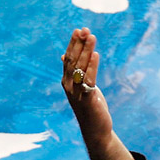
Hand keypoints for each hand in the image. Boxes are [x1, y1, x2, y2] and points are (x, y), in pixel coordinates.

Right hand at [61, 28, 111, 145]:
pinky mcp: (87, 99)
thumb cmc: (89, 106)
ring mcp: (76, 93)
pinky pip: (89, 80)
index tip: (78, 30)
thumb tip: (63, 55)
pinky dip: (92, 67)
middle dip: (79, 44)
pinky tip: (95, 55)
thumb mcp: (81, 86)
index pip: (68, 58)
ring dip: (86, 51)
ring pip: (80, 68)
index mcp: (67, 81)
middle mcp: (69, 86)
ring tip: (91, 37)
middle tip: (85, 30)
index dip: (73, 44)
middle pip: (73, 61)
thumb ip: (73, 71)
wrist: (95, 129)